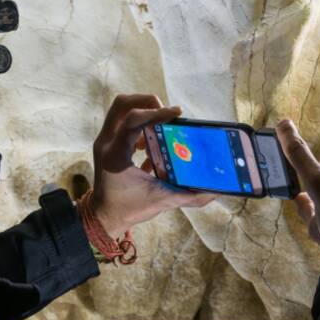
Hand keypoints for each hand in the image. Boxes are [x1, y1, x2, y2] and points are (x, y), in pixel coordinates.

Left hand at [90, 94, 217, 237]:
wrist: (104, 217)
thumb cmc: (128, 209)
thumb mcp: (161, 201)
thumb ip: (189, 196)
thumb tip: (215, 191)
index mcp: (115, 155)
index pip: (132, 120)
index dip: (157, 113)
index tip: (177, 113)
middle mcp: (106, 143)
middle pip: (123, 104)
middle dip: (148, 101)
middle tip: (168, 113)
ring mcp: (104, 142)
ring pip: (121, 109)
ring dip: (144, 111)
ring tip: (162, 127)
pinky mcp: (108, 144)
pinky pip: (122, 121)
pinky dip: (139, 123)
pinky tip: (152, 143)